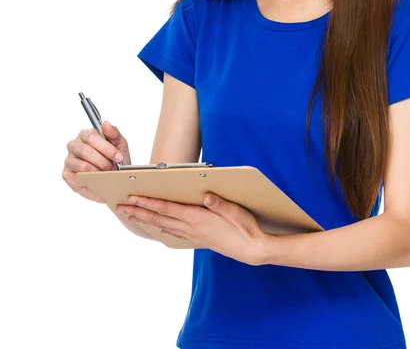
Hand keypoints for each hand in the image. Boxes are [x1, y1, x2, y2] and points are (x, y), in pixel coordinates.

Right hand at [63, 121, 131, 202]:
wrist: (114, 179)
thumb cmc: (115, 160)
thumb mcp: (120, 145)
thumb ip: (114, 133)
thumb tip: (105, 124)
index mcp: (86, 135)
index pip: (91, 136)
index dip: (106, 148)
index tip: (118, 157)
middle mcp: (75, 145)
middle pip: (84, 150)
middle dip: (103, 161)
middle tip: (113, 168)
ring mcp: (69, 160)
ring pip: (82, 165)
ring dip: (98, 171)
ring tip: (107, 173)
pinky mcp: (67, 174)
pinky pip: (79, 176)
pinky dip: (92, 179)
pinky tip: (98, 178)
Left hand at [116, 193, 270, 265]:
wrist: (252, 250)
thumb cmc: (245, 228)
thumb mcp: (236, 211)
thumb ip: (220, 204)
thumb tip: (206, 195)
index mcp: (197, 218)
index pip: (167, 209)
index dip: (149, 203)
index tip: (133, 198)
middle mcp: (191, 227)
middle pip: (160, 218)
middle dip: (139, 212)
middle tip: (121, 207)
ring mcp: (194, 235)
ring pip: (164, 226)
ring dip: (147, 221)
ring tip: (132, 216)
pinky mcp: (199, 239)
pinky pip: (175, 233)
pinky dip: (163, 229)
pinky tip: (159, 229)